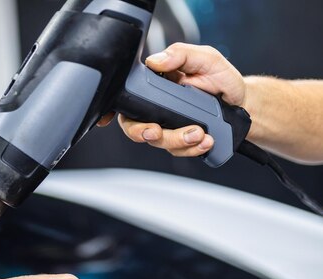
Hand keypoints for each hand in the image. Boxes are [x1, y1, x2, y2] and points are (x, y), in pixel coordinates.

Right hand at [99, 42, 245, 156]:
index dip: (110, 110)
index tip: (106, 119)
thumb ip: (181, 55)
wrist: (244, 104)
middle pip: (134, 125)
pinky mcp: (179, 142)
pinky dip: (192, 149)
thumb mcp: (207, 58)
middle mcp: (156, 107)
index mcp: (155, 84)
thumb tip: (156, 60)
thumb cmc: (222, 79)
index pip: (126, 97)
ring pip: (158, 141)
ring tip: (199, 134)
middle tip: (157, 131)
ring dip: (176, 141)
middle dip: (143, 132)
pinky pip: (177, 151)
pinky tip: (206, 141)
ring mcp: (166, 126)